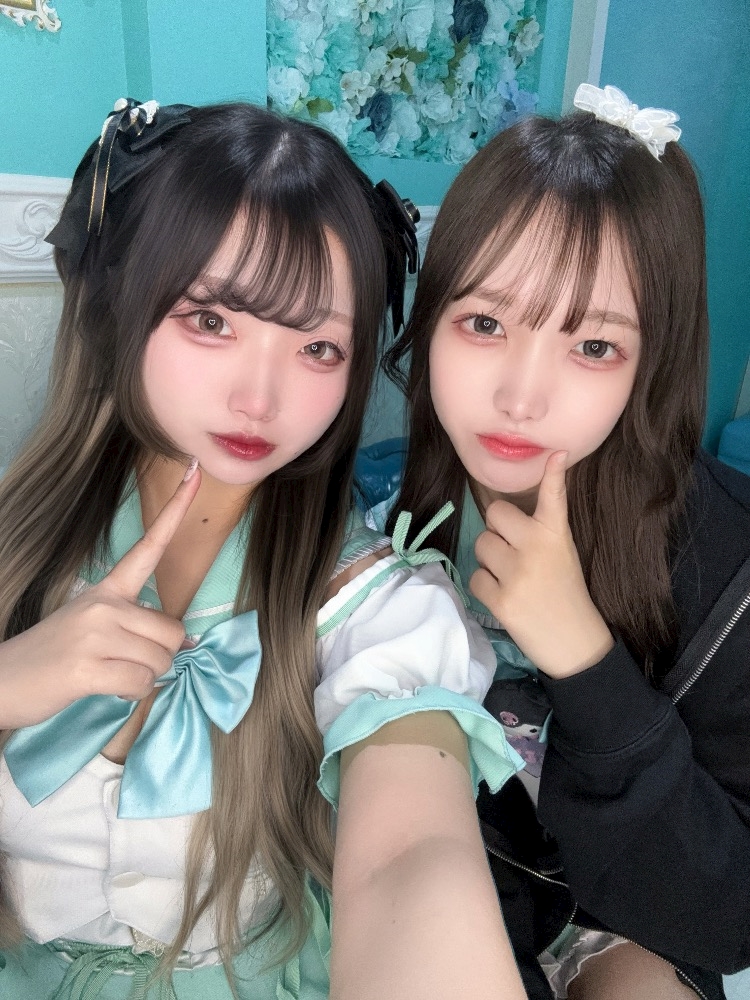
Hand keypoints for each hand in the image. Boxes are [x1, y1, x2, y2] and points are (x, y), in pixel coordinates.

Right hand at [0, 462, 200, 728]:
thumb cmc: (53, 658)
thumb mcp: (92, 628)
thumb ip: (134, 627)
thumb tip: (184, 644)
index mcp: (107, 590)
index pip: (149, 546)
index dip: (176, 511)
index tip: (195, 472)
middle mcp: (103, 604)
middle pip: (173, 632)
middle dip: (159, 657)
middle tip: (125, 663)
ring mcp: (94, 634)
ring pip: (160, 661)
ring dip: (143, 678)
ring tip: (109, 674)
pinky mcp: (87, 667)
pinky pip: (141, 683)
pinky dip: (131, 694)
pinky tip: (104, 687)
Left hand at [470, 451, 613, 677]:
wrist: (574, 641)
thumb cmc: (565, 592)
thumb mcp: (563, 552)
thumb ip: (543, 528)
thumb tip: (511, 509)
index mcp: (557, 535)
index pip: (553, 497)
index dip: (552, 474)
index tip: (556, 454)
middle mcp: (537, 548)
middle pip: (494, 515)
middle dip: (498, 530)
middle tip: (513, 551)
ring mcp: (517, 574)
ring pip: (481, 544)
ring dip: (490, 558)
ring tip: (511, 577)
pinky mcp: (501, 599)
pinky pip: (476, 577)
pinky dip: (486, 586)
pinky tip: (505, 596)